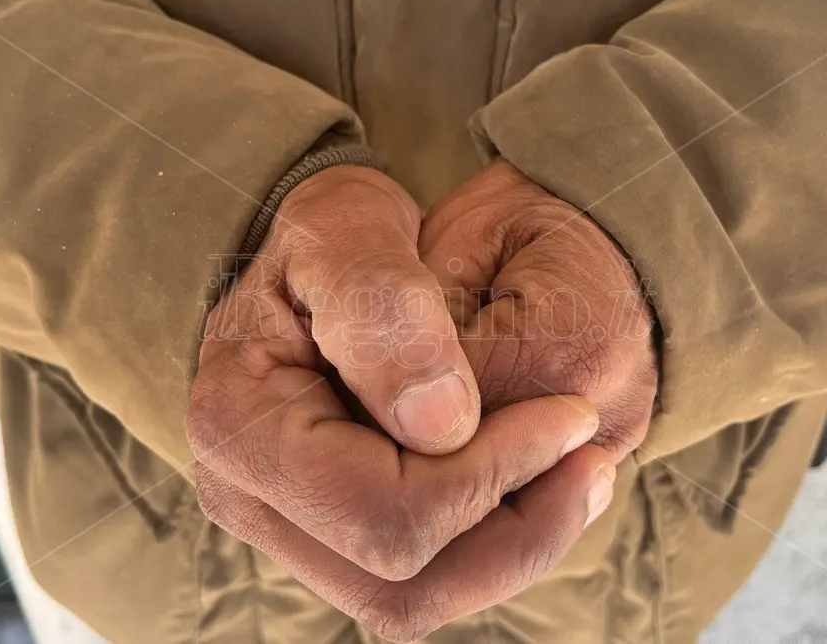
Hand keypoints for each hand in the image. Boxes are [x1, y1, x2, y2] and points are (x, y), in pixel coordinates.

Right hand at [186, 165, 616, 641]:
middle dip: (514, 528)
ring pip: (416, 599)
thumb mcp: (348, 226)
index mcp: (238, 426)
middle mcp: (250, 499)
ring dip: (514, 549)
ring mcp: (290, 530)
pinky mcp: (334, 539)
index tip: (569, 414)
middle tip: (589, 451)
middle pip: (399, 585)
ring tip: (581, 472)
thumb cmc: (330, 237)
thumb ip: (383, 307)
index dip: (490, 475)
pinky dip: (496, 544)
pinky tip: (544, 479)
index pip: (380, 511)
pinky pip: (426, 579)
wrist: (314, 263)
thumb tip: (442, 423)